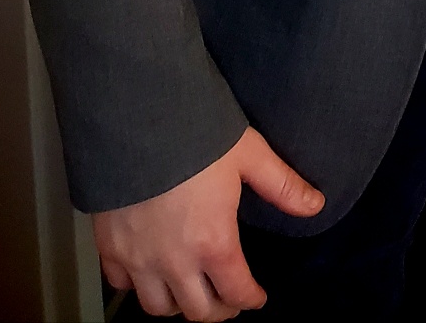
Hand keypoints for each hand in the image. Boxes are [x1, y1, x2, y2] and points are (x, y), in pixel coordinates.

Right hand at [94, 127, 323, 319]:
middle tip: (228, 301)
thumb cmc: (198, 137)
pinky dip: (138, 287)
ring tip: (191, 293)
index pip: (236, 291)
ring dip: (178, 306)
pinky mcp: (109, 248)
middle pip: (197, 310)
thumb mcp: (250, 155)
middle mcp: (174, 262)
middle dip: (218, 311)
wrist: (138, 123)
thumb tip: (316, 205)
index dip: (251, 299)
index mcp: (213, 243)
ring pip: (158, 307)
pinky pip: (122, 286)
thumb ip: (282, 185)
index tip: (257, 299)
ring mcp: (138, 259)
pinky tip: (150, 274)